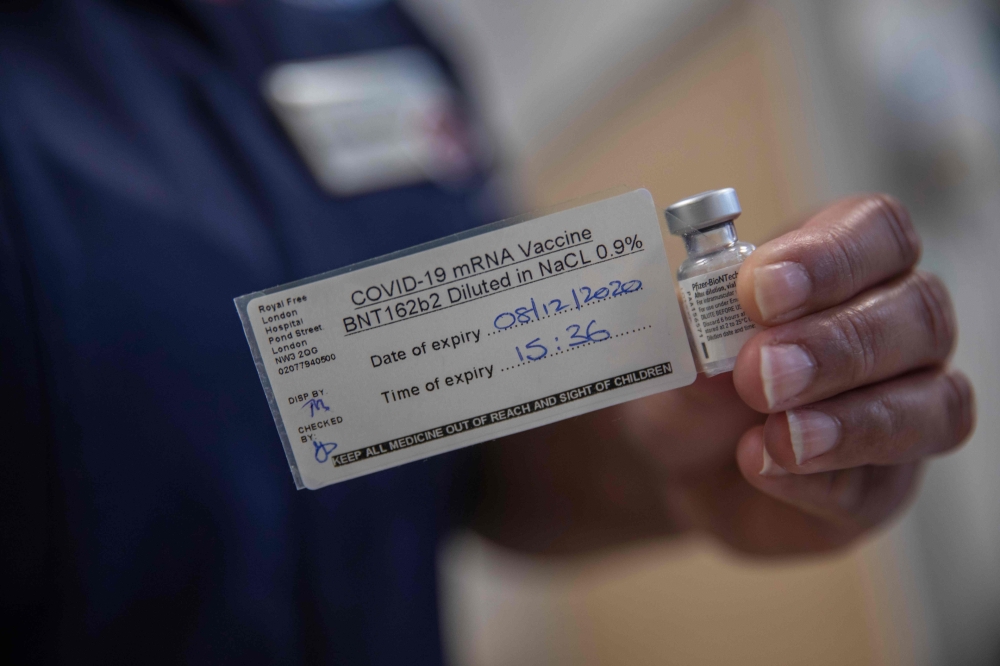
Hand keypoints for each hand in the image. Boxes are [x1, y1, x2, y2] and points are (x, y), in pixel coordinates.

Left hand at [627, 195, 974, 553]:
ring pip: (934, 405)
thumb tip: (711, 344)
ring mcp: (906, 408)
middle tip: (758, 372)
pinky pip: (882, 485)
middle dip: (836, 344)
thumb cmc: (689, 379)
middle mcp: (896, 326)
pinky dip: (821, 479)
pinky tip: (763, 466)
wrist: (670, 463)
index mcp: (843, 264)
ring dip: (851, 420)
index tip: (759, 289)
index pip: (877, 230)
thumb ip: (695, 337)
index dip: (830, 256)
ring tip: (778, 433)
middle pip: (919, 312)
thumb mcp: (675, 348)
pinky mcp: (885, 486)